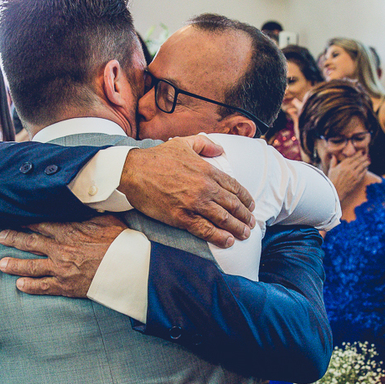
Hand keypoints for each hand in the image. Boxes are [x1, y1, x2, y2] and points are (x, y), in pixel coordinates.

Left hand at [0, 215, 125, 296]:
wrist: (126, 267)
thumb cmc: (119, 242)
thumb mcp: (106, 218)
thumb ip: (91, 210)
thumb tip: (87, 198)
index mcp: (68, 230)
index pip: (40, 223)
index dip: (25, 221)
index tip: (14, 218)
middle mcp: (59, 248)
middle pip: (30, 242)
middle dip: (13, 239)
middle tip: (1, 237)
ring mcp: (60, 268)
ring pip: (31, 265)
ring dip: (15, 264)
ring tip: (2, 264)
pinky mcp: (65, 285)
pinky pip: (42, 286)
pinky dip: (30, 286)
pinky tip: (19, 285)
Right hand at [121, 137, 254, 248]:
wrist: (133, 170)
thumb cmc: (157, 157)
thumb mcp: (184, 143)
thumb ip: (205, 144)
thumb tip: (220, 149)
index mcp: (208, 170)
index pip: (234, 187)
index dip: (246, 199)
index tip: (251, 206)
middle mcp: (205, 187)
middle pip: (233, 205)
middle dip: (245, 216)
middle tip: (251, 224)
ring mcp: (194, 204)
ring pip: (223, 219)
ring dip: (237, 228)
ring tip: (244, 234)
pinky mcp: (181, 217)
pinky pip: (205, 230)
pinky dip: (219, 237)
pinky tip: (228, 241)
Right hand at [326, 152, 368, 201]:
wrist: (335, 191)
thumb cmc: (332, 181)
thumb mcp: (331, 170)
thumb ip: (333, 162)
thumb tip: (333, 156)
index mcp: (342, 165)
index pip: (352, 158)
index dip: (358, 154)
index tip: (361, 152)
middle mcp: (349, 169)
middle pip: (358, 161)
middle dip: (364, 157)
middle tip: (367, 155)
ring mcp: (354, 175)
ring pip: (362, 166)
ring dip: (366, 163)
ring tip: (369, 160)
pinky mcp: (357, 180)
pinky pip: (363, 173)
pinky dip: (365, 170)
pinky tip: (366, 168)